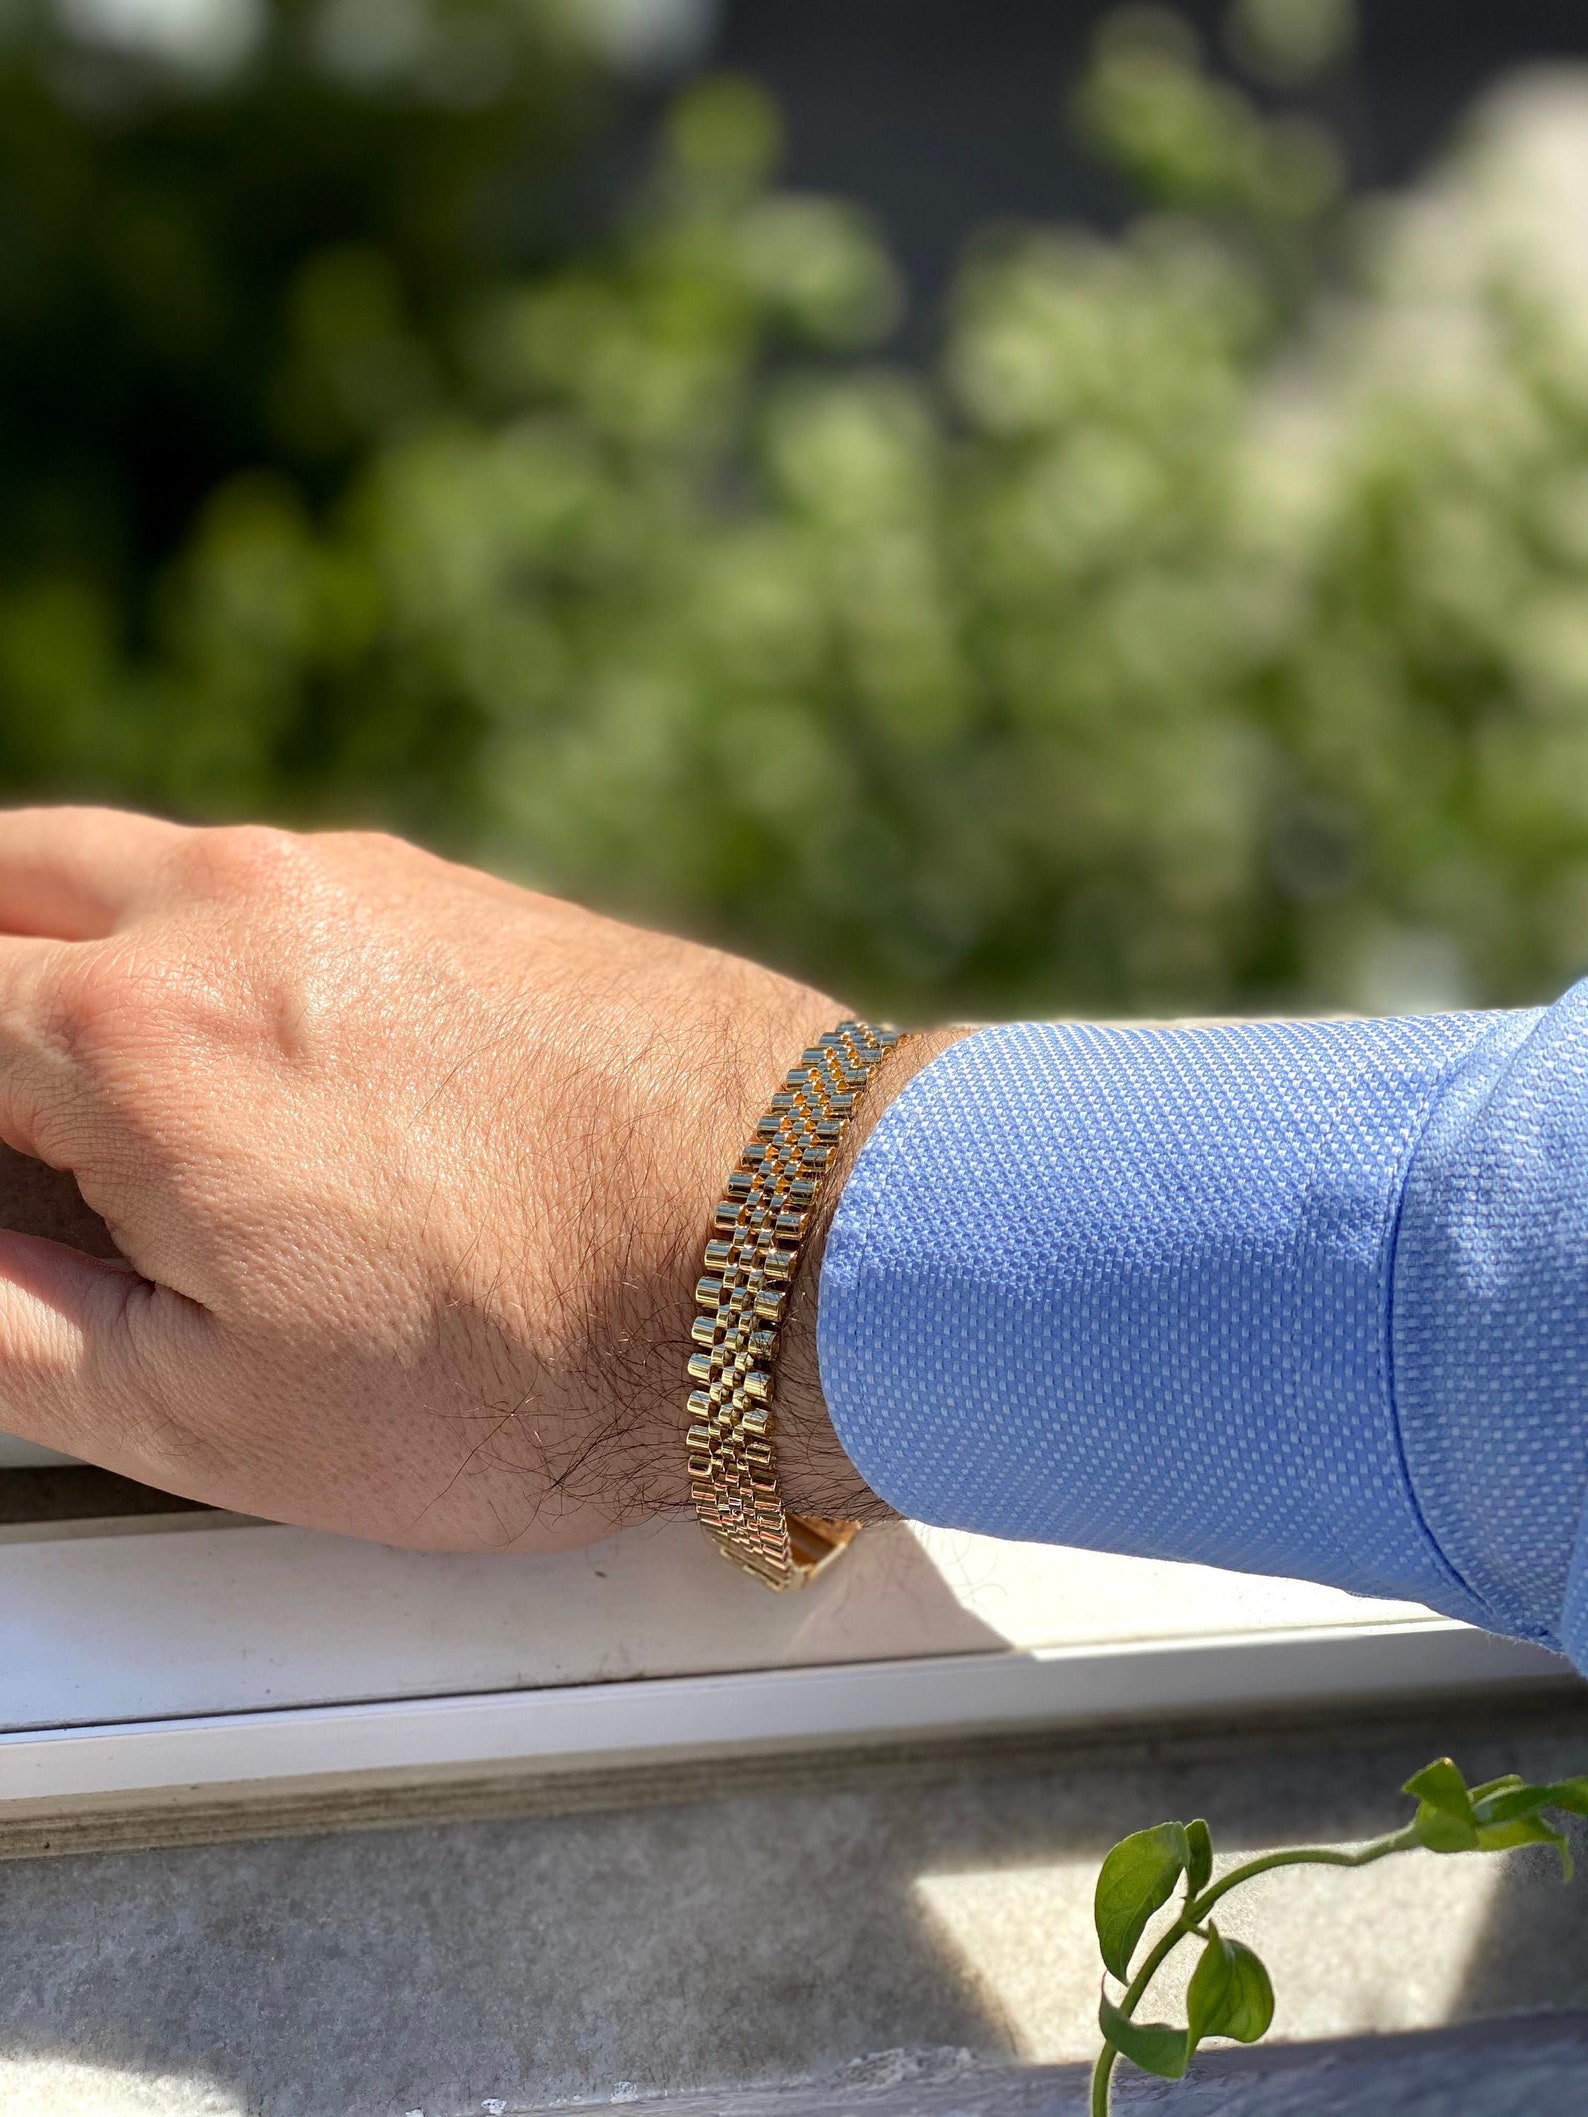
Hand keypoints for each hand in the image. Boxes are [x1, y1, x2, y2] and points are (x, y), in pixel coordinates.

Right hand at [0, 808, 940, 1549]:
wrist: (789, 1245)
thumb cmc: (531, 1354)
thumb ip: (19, 1328)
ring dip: (54, 942)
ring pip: (122, 860)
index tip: (6, 1211)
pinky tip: (228, 1037)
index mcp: (132, 1037)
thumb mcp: (222, 1412)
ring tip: (71, 1071)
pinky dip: (185, 933)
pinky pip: (255, 878)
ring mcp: (345, 879)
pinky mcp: (444, 888)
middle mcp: (225, 909)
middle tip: (16, 1116)